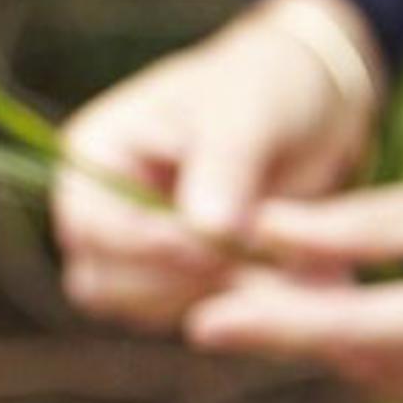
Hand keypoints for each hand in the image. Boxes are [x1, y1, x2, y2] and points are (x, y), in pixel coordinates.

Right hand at [53, 0, 378, 328]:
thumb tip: (209, 231)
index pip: (92, 227)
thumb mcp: (247, 112)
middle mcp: (101, 209)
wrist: (311, 104)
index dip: (148, 245)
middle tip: (259, 266)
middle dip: (181, 282)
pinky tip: (288, 277)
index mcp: (95, 155)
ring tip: (286, 271)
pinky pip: (188, 315)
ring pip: (146, 310)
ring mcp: (134, 250)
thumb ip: (224, 168)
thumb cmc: (266, 87)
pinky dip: (239, 307)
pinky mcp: (176, 278)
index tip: (217, 247)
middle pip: (105, 284)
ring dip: (214, 300)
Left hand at [188, 122, 402, 402]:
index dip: (276, 325)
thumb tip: (262, 232)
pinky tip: (367, 303)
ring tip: (301, 281)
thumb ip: (364, 223)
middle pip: (372, 362)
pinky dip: (391, 346)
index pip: (363, 329)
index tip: (203, 321)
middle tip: (238, 286)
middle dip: (300, 324)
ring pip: (397, 378)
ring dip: (343, 336)